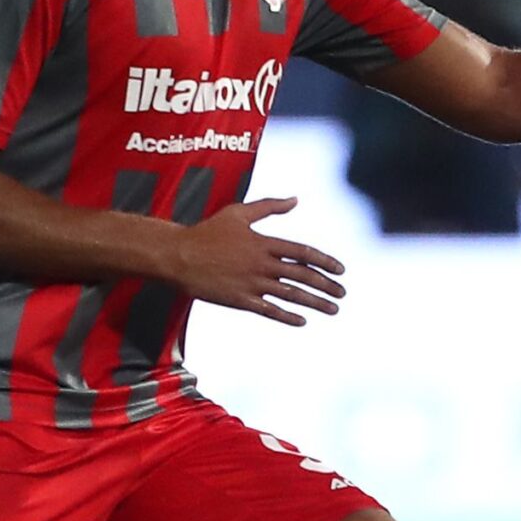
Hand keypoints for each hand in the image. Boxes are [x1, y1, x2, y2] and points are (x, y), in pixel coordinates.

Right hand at [168, 197, 345, 325]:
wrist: (177, 255)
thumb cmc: (206, 231)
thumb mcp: (238, 213)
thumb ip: (269, 206)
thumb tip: (295, 199)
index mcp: (264, 242)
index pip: (303, 252)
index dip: (324, 262)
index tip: (341, 270)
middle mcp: (261, 264)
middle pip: (302, 276)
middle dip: (326, 286)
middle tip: (343, 294)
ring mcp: (251, 283)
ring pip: (291, 295)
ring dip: (315, 303)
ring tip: (333, 309)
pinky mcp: (240, 300)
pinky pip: (269, 310)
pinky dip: (287, 316)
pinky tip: (302, 321)